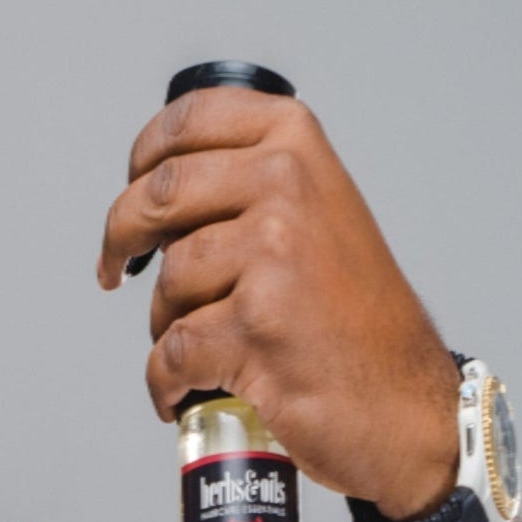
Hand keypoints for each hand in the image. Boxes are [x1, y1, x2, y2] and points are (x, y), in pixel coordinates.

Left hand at [98, 88, 458, 519]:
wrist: (404, 402)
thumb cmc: (357, 322)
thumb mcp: (320, 215)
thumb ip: (253, 186)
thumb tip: (162, 195)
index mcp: (297, 145)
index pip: (191, 119)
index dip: (144, 154)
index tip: (133, 184)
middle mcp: (288, 185)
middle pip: (156, 194)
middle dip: (122, 237)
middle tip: (117, 267)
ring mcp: (273, 254)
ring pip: (167, 281)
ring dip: (164, 323)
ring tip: (196, 346)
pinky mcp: (256, 326)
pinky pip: (172, 352)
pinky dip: (166, 383)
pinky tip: (182, 393)